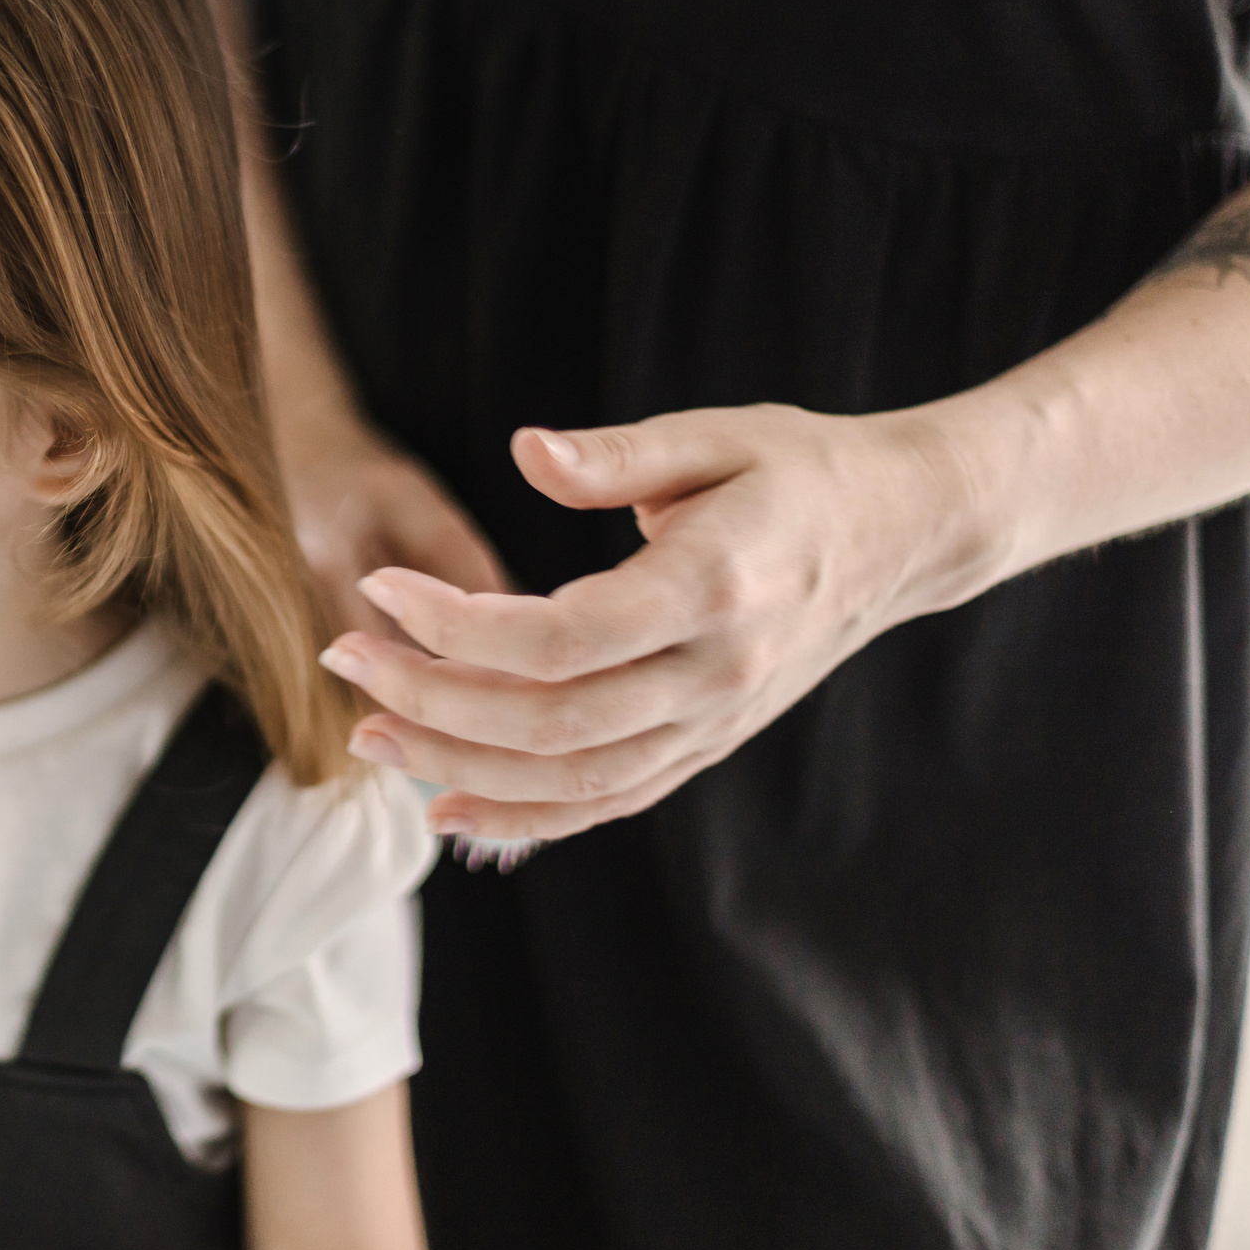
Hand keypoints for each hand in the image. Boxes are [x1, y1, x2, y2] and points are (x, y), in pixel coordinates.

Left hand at [321, 404, 997, 840]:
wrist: (903, 533)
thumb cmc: (798, 469)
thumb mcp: (715, 434)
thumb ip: (617, 455)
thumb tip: (525, 451)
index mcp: (714, 586)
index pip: (562, 636)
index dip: (457, 625)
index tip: (381, 590)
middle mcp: (717, 671)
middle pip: (552, 720)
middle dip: (432, 703)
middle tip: (346, 658)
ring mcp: (716, 720)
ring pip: (574, 777)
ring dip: (460, 767)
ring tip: (368, 736)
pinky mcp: (710, 743)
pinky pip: (611, 799)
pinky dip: (527, 815)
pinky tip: (449, 805)